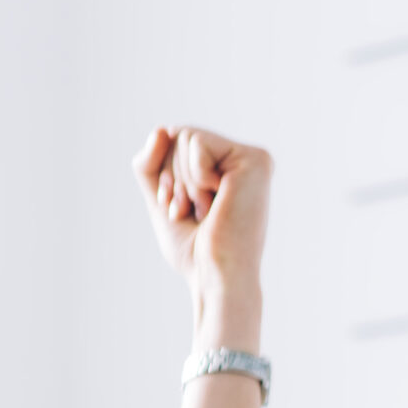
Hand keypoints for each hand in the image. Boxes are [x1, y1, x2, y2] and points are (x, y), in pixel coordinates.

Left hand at [132, 125, 271, 299]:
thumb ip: (152, 164)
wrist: (214, 277)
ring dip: (183, 182)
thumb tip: (160, 129)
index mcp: (226, 169)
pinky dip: (193, 176)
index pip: (175, 142)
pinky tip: (216, 201)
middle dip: (172, 179)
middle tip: (194, 213)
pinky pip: (197, 142)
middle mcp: (242, 161)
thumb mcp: (163, 199)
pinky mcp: (255, 160)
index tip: (181, 212)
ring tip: (207, 211)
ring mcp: (252, 159)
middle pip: (179, 136)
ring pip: (185, 136)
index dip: (165, 177)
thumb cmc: (194, 250)